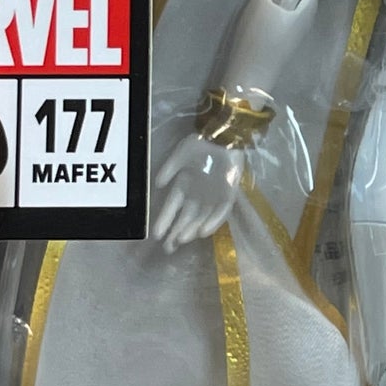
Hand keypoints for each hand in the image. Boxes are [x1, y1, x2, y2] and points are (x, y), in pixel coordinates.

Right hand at [152, 133, 242, 251]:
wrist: (223, 138)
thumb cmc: (200, 145)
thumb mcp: (180, 155)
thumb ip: (169, 169)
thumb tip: (157, 184)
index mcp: (183, 187)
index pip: (171, 208)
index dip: (164, 221)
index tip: (156, 234)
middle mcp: (196, 196)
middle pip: (185, 219)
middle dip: (176, 233)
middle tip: (168, 248)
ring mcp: (213, 197)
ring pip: (201, 219)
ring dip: (191, 230)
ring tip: (181, 240)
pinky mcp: (229, 196)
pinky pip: (221, 213)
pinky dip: (213, 222)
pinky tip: (202, 232)